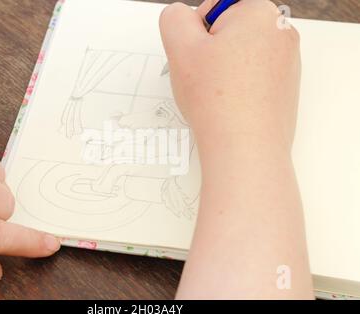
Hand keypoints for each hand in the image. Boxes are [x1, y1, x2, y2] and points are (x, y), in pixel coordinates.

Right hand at [160, 1, 312, 298]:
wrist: (245, 150)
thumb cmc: (216, 99)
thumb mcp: (180, 48)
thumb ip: (174, 19)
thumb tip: (182, 17)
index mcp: (260, 12)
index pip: (213, 9)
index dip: (196, 35)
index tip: (197, 59)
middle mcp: (282, 32)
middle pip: (228, 33)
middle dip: (209, 53)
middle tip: (203, 80)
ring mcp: (288, 63)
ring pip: (238, 57)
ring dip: (221, 72)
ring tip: (216, 96)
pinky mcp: (285, 89)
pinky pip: (251, 78)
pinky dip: (237, 88)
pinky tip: (229, 106)